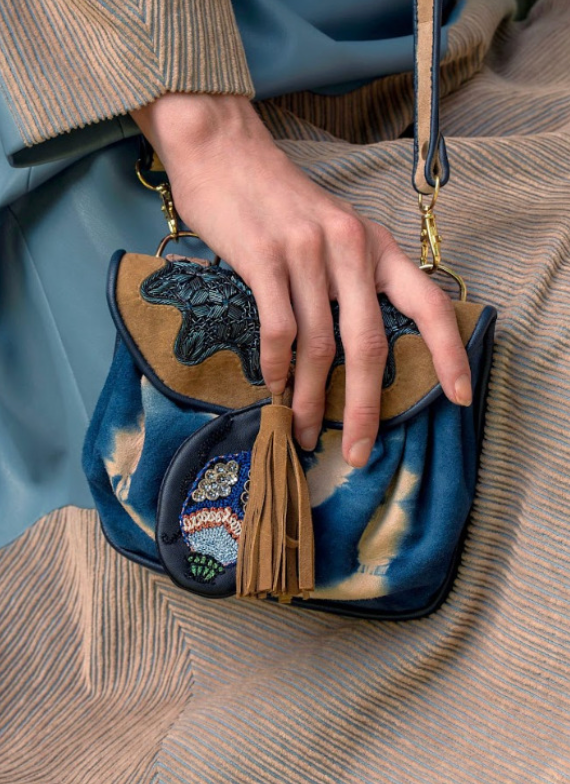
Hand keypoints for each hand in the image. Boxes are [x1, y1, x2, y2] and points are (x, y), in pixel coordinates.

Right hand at [131, 93, 471, 467]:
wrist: (224, 149)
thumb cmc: (278, 199)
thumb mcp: (333, 230)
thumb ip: (350, 278)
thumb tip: (351, 347)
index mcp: (377, 243)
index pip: (430, 302)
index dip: (449, 354)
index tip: (460, 397)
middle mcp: (351, 246)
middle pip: (369, 343)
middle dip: (365, 406)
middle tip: (357, 451)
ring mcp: (307, 251)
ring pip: (319, 345)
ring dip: (308, 399)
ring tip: (301, 431)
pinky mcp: (264, 256)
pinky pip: (279, 328)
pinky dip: (276, 367)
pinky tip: (272, 388)